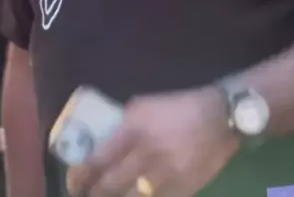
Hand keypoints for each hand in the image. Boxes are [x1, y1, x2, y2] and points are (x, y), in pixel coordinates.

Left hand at [66, 86, 239, 196]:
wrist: (220, 119)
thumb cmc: (178, 107)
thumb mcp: (143, 106)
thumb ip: (122, 126)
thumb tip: (102, 145)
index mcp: (133, 130)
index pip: (97, 161)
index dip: (80, 177)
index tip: (73, 183)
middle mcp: (145, 155)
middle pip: (109, 187)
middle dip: (93, 194)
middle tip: (86, 194)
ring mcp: (164, 177)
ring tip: (108, 196)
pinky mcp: (181, 191)